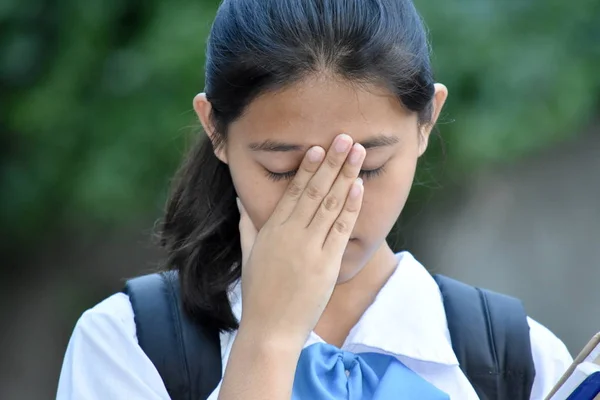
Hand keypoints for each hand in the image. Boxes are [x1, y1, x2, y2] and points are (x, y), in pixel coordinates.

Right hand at [236, 133, 365, 346]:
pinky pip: (341, 230)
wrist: (270, 328)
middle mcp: (292, 234)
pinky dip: (350, 207)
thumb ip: (247, 224)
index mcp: (272, 229)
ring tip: (358, 153)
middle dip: (332, 162)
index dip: (308, 168)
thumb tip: (242, 200)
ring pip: (330, 204)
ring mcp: (310, 248)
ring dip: (346, 176)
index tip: (319, 147)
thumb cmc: (258, 293)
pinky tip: (358, 186)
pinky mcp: (327, 264)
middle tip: (346, 138)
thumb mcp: (248, 254)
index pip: (293, 191)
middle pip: (315, 191)